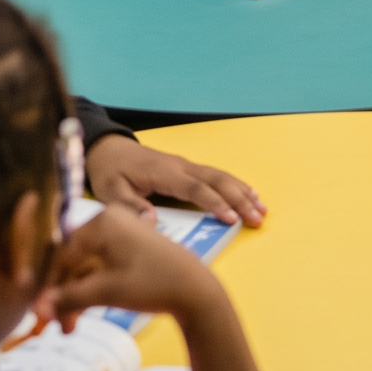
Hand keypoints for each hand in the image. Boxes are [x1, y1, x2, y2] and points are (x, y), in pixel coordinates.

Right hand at [41, 206, 228, 332]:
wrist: (196, 290)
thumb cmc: (152, 283)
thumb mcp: (106, 292)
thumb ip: (69, 298)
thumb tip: (38, 309)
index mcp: (102, 221)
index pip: (60, 254)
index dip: (47, 287)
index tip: (38, 314)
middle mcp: (109, 220)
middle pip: (72, 261)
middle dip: (62, 296)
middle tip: (53, 327)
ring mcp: (120, 233)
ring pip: (85, 268)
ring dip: (75, 297)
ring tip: (69, 328)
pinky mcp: (129, 248)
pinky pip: (100, 268)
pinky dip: (91, 290)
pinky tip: (81, 314)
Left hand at [86, 133, 265, 226]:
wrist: (109, 149)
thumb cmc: (110, 172)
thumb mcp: (110, 192)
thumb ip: (129, 207)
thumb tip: (153, 222)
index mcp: (163, 173)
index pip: (194, 189)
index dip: (214, 203)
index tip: (231, 219)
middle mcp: (180, 166)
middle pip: (216, 180)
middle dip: (239, 199)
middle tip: (257, 218)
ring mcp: (186, 165)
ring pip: (221, 176)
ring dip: (242, 191)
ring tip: (262, 209)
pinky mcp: (188, 168)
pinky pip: (216, 175)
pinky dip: (236, 185)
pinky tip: (250, 194)